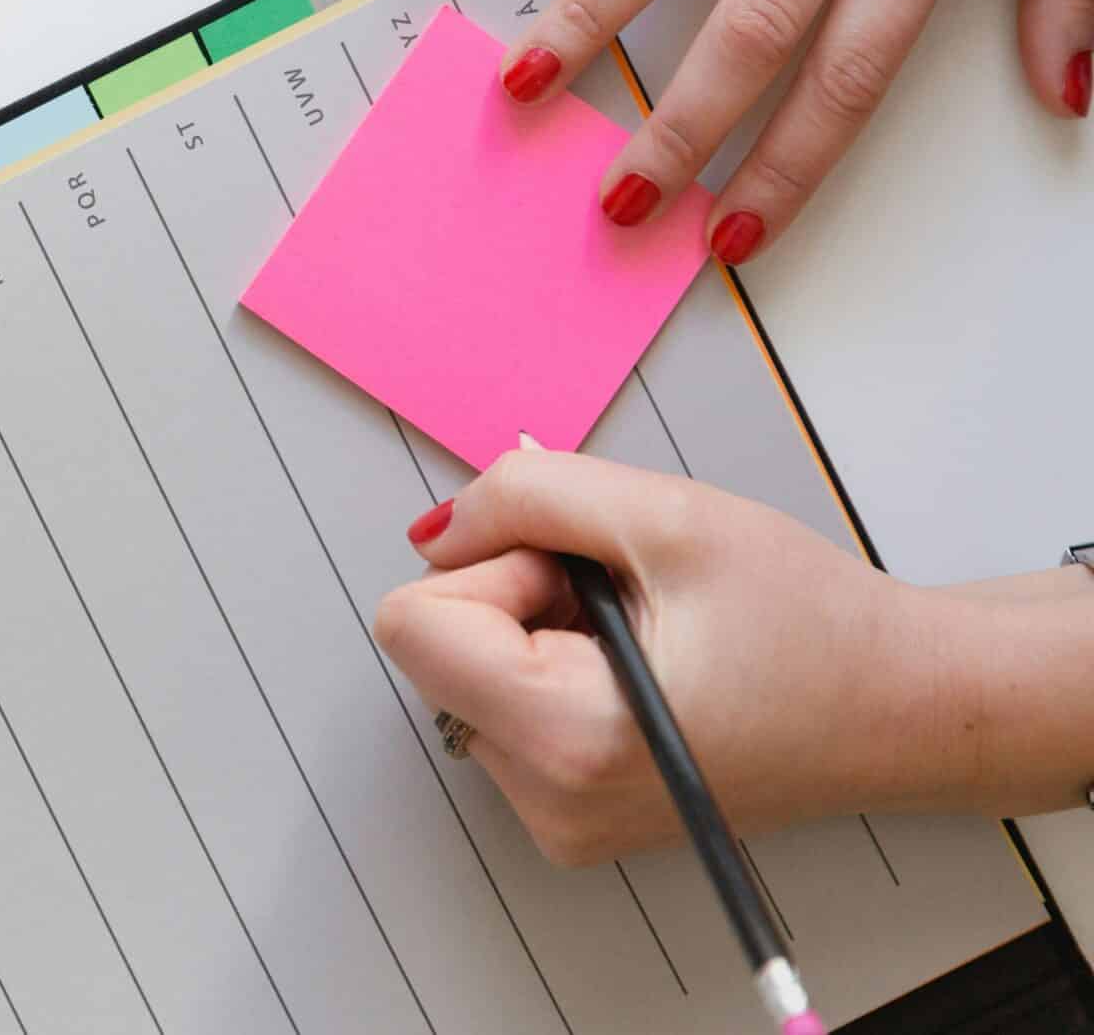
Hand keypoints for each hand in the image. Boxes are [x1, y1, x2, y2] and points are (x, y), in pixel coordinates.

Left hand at [373, 451, 961, 865]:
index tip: (582, 573)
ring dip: (538, 631)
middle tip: (630, 602)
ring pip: (466, 673)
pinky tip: (644, 669)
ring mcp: (557, 820)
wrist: (905, 707)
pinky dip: (555, 669)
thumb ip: (525, 498)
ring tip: (650, 638)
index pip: (412, 624)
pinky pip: (503, 708)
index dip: (491, 568)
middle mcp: (549, 802)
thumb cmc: (811, 620)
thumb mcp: (665, 515)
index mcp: (567, 739)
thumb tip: (435, 529)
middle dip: (516, 597)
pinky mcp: (569, 815)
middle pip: (434, 649)